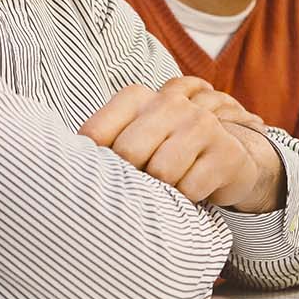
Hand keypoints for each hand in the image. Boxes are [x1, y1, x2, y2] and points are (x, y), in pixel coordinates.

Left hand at [79, 77, 280, 210]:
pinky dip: (188, 200)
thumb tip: (68, 170)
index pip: (96, 134)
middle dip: (133, 178)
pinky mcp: (226, 152)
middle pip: (128, 154)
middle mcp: (170, 103)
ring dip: (164, 191)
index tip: (102, 177)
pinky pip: (191, 189)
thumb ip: (103, 144)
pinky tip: (193, 190)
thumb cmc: (167, 153)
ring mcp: (201, 124)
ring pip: (162, 173)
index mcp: (138, 97)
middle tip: (144, 185)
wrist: (230, 158)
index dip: (96, 164)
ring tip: (170, 186)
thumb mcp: (133, 139)